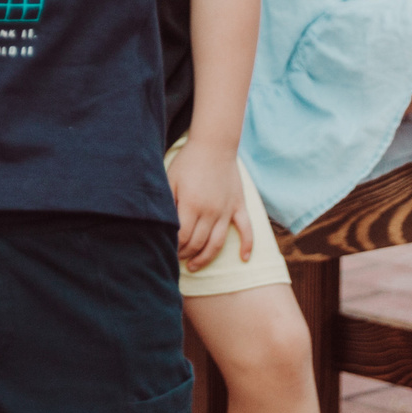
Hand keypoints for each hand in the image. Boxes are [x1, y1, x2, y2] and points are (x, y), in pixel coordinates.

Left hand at [169, 141, 251, 270]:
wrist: (214, 146)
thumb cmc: (187, 163)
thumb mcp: (170, 180)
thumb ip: (168, 205)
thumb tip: (163, 227)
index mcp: (191, 205)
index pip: (182, 237)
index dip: (174, 248)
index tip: (166, 252)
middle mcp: (210, 212)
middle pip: (198, 243)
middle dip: (185, 255)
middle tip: (176, 259)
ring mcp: (226, 211)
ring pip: (218, 243)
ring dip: (206, 257)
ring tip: (194, 266)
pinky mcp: (238, 206)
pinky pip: (246, 230)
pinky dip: (248, 246)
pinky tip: (244, 259)